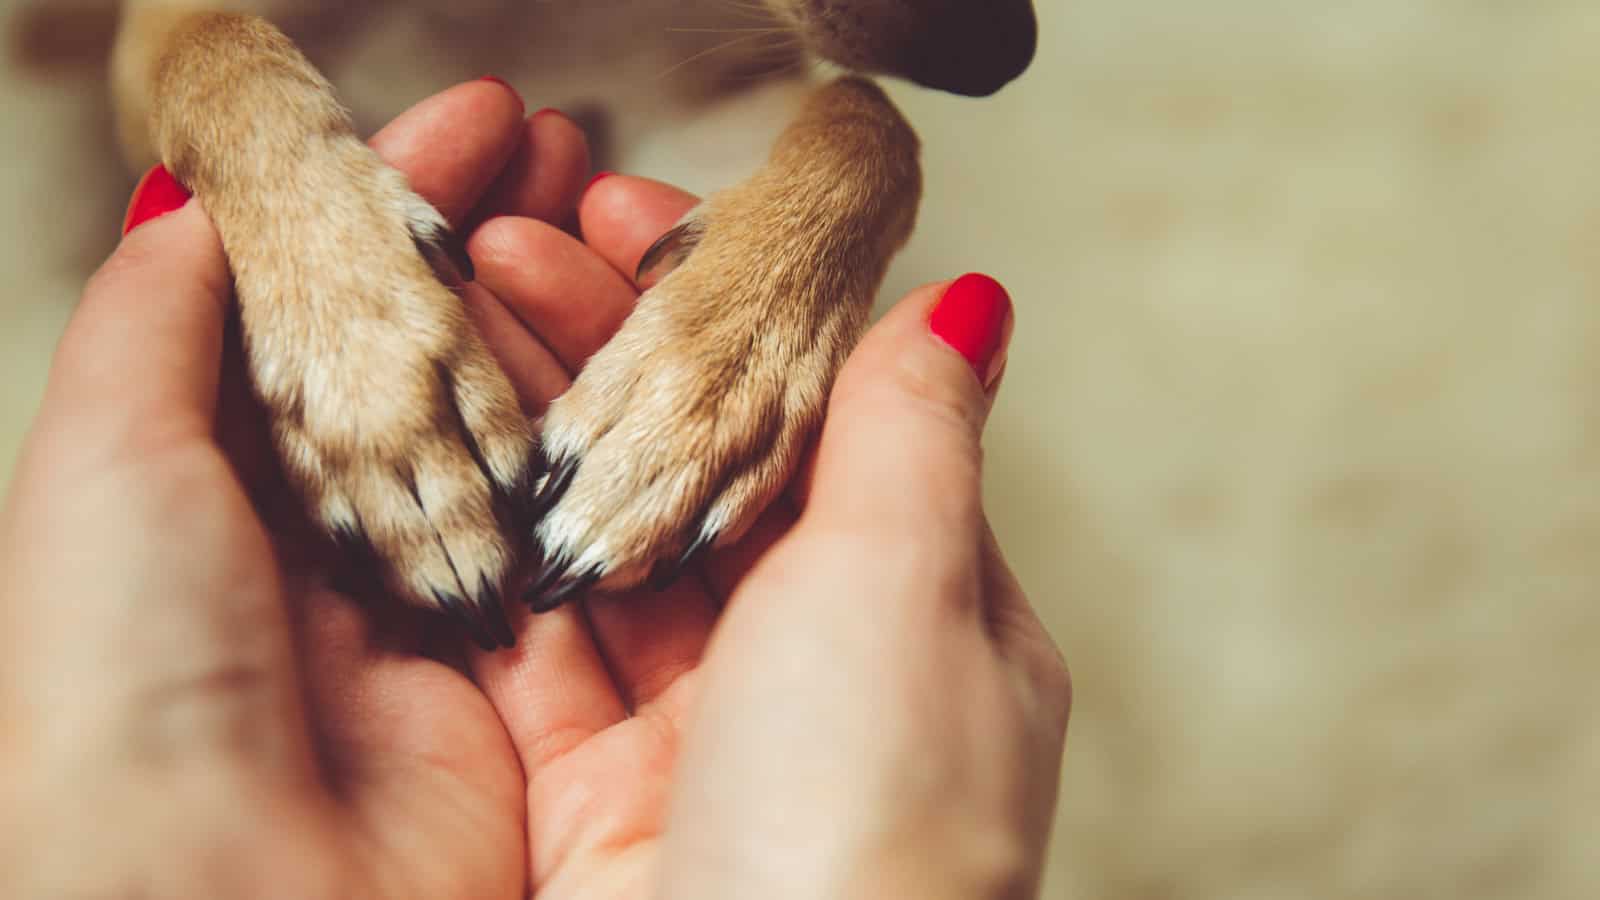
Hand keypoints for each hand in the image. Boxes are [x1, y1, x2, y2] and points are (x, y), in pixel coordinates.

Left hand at [0, 80, 589, 897]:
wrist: (222, 896)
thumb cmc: (126, 676)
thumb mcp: (107, 460)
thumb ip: (159, 322)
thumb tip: (195, 206)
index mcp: (229, 483)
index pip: (336, 305)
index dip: (403, 202)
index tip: (482, 123)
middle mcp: (335, 542)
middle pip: (436, 359)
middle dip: (501, 242)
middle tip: (565, 149)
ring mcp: (436, 607)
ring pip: (517, 435)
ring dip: (567, 323)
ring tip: (614, 215)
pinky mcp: (524, 678)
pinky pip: (577, 534)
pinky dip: (610, 447)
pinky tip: (647, 358)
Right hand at [463, 176, 1071, 897]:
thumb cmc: (878, 822)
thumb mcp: (912, 588)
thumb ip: (913, 436)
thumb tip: (967, 304)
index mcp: (924, 605)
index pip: (817, 413)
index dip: (730, 310)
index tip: (636, 216)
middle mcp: (815, 664)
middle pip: (703, 468)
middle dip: (609, 351)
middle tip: (509, 242)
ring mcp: (702, 730)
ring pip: (611, 540)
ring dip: (539, 425)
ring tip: (454, 308)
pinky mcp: (596, 794)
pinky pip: (536, 642)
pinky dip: (491, 544)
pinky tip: (440, 445)